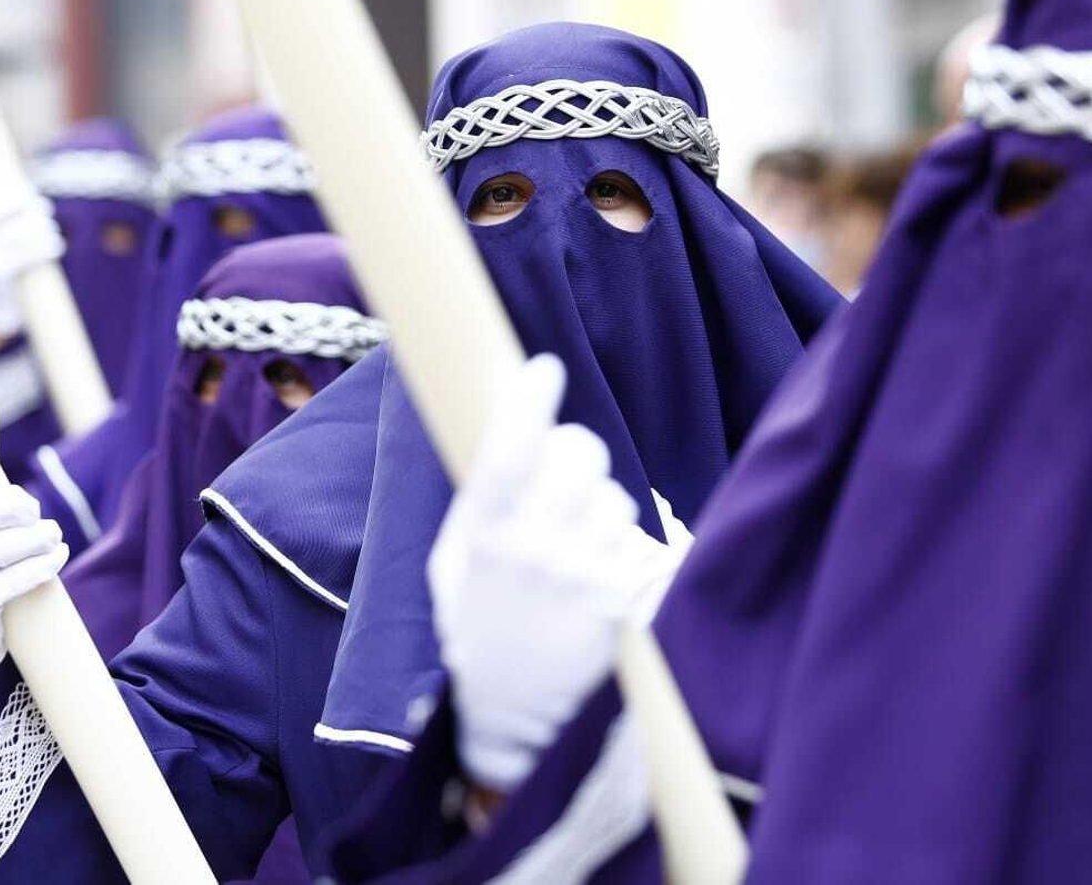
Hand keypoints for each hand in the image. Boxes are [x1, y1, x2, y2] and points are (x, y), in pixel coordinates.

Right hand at [0, 152, 63, 338]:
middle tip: (45, 209)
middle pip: (5, 206)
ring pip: (22, 227)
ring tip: (53, 235)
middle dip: (31, 206)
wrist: (2, 314)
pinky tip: (56, 245)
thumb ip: (9, 213)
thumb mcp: (4, 241)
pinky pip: (28, 251)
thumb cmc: (11, 272)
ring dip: (44, 228)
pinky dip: (47, 246)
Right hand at [430, 355, 689, 791]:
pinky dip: (621, 555)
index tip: (544, 370)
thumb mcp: (453, 567)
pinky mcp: (621, 604)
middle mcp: (530, 551)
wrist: (513, 722)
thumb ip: (479, 503)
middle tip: (566, 479)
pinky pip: (638, 543)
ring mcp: (579, 578)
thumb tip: (510, 428)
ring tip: (576, 557)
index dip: (528, 401)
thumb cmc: (478, 633)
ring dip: (602, 514)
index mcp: (481, 538)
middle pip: (580, 454)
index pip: (507, 449)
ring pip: (616, 498)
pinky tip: (596, 585)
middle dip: (578, 456)